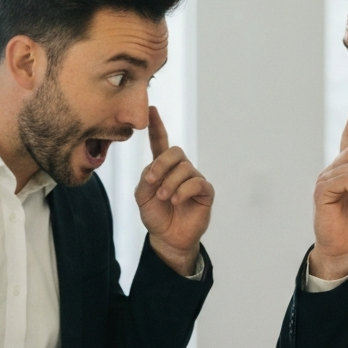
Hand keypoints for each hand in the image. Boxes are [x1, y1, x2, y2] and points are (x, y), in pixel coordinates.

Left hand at [135, 106, 213, 275]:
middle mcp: (180, 170)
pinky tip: (175, 200)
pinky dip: (183, 191)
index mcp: (163, 168)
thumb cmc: (155, 215)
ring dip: (169, 183)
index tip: (151, 109)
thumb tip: (155, 169)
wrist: (167, 238)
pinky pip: (196, 183)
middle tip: (151, 181)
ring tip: (163, 198)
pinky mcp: (205, 192)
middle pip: (176, 152)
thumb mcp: (142, 196)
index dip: (157, 126)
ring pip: (184, 168)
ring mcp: (194, 180)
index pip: (161, 142)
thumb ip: (146, 179)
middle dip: (161, 164)